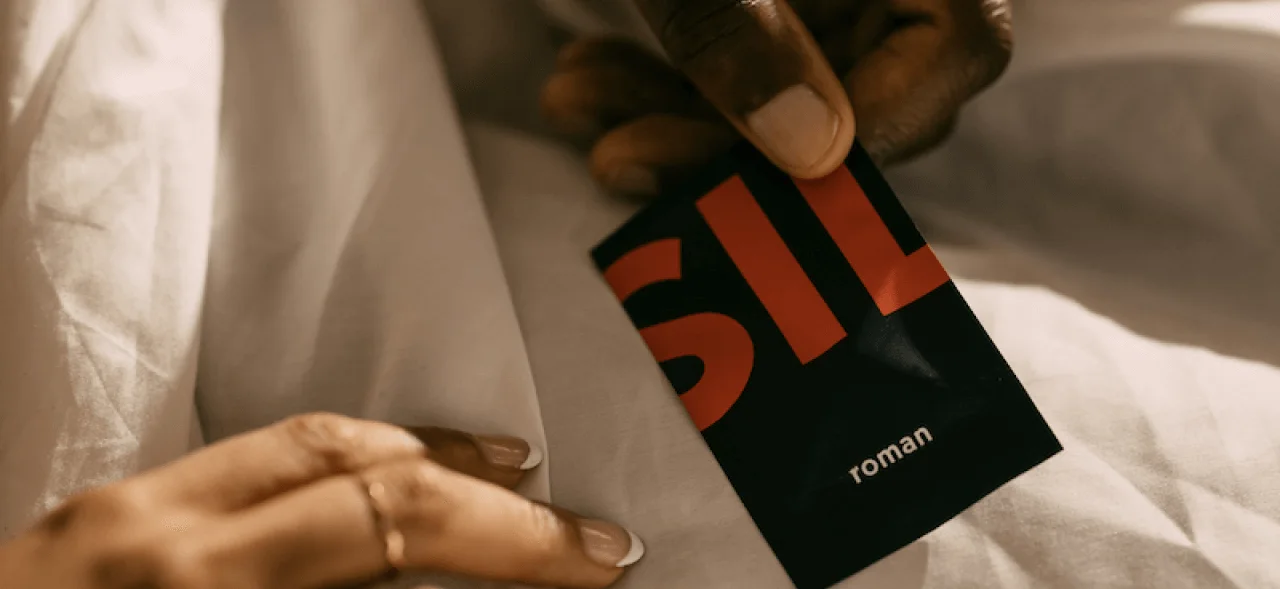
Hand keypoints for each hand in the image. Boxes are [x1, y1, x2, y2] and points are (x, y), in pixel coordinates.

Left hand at [0, 413, 641, 588]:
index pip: (392, 530)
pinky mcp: (102, 511)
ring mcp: (122, 513)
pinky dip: (350, 456)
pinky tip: (391, 469)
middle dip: (500, 510)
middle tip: (587, 539)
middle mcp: (156, 538)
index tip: (597, 570)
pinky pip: (256, 456)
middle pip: (371, 476)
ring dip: (431, 457)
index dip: (516, 551)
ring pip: (314, 442)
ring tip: (513, 474)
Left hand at [541, 0, 1010, 196]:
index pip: (957, 43)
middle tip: (621, 155)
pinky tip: (584, 78)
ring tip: (576, 104)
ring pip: (780, 93)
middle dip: (727, 140)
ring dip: (672, 117)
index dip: (874, 128)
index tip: (771, 174)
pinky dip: (660, 82)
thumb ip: (733, 28)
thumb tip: (815, 150)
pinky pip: (737, 61)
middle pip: (853, 88)